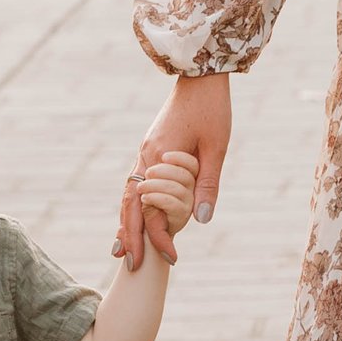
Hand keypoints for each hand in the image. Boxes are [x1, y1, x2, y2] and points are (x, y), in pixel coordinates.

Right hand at [117, 74, 230, 268]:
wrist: (199, 75)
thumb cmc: (212, 109)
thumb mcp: (217, 147)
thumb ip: (207, 183)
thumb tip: (202, 220)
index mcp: (160, 159)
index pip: (151, 208)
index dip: (159, 236)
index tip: (171, 257)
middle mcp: (146, 158)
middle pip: (129, 205)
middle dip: (129, 236)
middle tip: (130, 265)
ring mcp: (145, 152)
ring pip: (128, 194)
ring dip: (126, 222)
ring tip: (124, 248)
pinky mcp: (150, 148)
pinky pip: (135, 182)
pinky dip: (132, 204)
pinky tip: (136, 216)